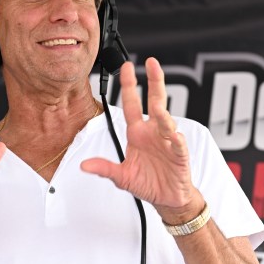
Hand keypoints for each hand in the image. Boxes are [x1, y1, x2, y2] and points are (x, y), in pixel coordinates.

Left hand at [80, 58, 201, 220]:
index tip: (127, 68)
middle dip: (155, 82)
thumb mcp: (121, 177)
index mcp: (137, 133)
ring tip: (160, 110)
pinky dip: (177, 140)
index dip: (129, 86)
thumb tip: (84, 166)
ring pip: (167, 122)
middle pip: (155, 102)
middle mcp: (153, 133)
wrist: (167, 198)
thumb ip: (104, 168)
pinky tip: (174, 136)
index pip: (132, 105)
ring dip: (164, 116)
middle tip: (152, 64)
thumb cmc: (147, 183)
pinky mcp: (179, 155)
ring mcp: (167, 142)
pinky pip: (178, 145)